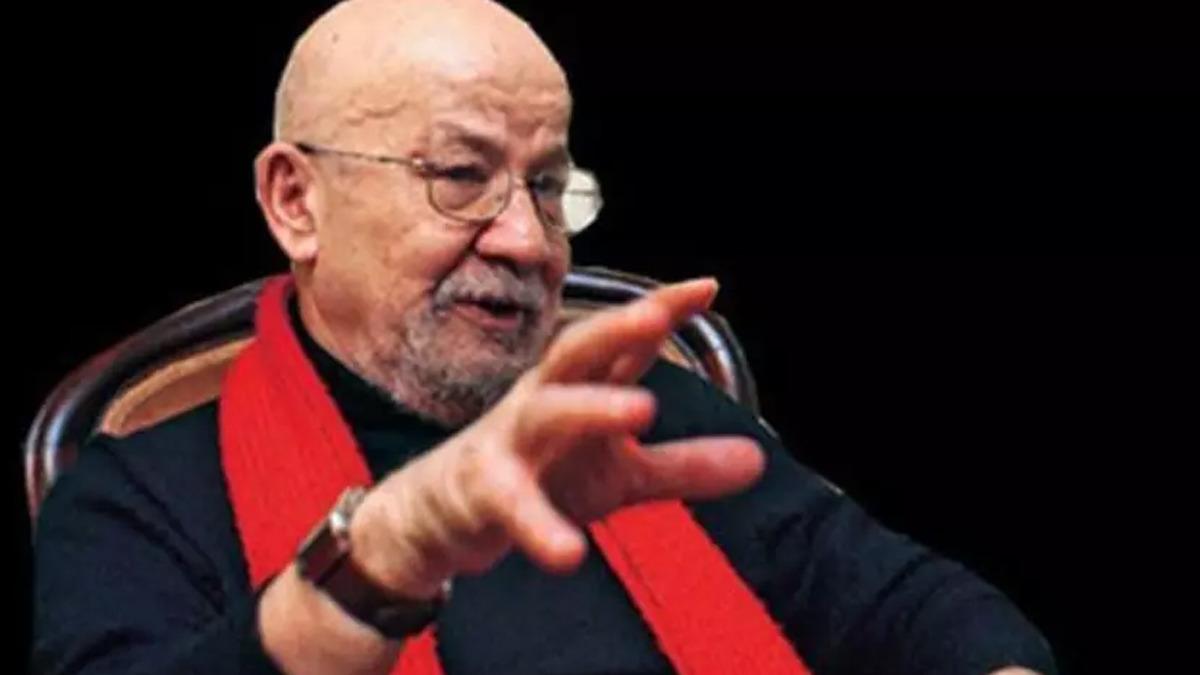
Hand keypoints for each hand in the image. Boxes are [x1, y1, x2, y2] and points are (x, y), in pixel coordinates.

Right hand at [348, 278, 766, 597]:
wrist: (443, 514)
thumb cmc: (537, 474)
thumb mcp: (618, 473)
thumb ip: (683, 466)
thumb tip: (758, 459)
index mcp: (578, 389)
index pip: (623, 344)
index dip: (659, 311)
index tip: (706, 287)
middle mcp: (543, 400)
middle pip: (576, 352)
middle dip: (614, 328)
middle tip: (656, 315)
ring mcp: (508, 441)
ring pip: (545, 412)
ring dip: (589, 406)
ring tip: (639, 409)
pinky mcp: (482, 489)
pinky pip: (510, 503)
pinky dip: (539, 526)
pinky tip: (569, 553)